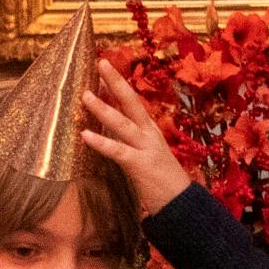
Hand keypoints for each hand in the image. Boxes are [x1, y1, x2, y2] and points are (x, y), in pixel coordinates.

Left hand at [79, 60, 192, 215]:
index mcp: (150, 131)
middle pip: (131, 103)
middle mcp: (149, 135)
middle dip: (116, 82)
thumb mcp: (147, 156)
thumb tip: (109, 131)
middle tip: (101, 63)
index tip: (103, 68)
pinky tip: (85, 136)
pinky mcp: (140, 165)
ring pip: (122, 124)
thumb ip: (130, 142)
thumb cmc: (162, 182)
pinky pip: (118, 152)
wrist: (182, 205)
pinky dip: (101, 143)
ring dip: (103, 109)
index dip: (118, 85)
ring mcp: (146, 149)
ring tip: (85, 96)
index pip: (132, 102)